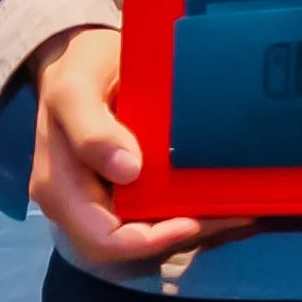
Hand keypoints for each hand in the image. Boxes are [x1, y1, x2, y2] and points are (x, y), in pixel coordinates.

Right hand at [19, 25, 214, 268]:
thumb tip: (128, 171)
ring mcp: (103, 196)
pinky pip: (157, 209)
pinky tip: (228, 195)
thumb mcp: (75, 91)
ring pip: (150, 232)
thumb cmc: (78, 71)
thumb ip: (91, 131)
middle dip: (183, 234)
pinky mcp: (126, 185)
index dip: (150, 239)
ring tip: (242, 207)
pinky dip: (192, 208)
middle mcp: (80, 203)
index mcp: (59, 189)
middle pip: (132, 245)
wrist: (81, 57)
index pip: (103, 240)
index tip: (196, 219)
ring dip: (195, 225)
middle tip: (235, 215)